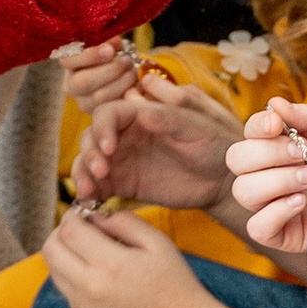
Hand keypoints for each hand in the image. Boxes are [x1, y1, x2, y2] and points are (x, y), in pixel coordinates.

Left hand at [41, 204, 209, 307]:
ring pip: (53, 270)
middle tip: (80, 230)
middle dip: (60, 232)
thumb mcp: (157, 243)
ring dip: (64, 255)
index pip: (69, 231)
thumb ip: (123, 222)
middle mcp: (90, 289)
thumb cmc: (175, 284)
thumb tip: (95, 218)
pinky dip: (74, 276)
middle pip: (50, 250)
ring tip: (89, 252)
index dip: (72, 216)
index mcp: (111, 265)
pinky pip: (66, 291)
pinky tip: (98, 275)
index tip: (85, 215)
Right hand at [56, 35, 146, 116]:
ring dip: (121, 82)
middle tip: (127, 60)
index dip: (89, 56)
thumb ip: (109, 41)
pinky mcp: (98, 114)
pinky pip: (112, 107)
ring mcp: (83, 102)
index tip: (110, 50)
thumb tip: (114, 42)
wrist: (121, 72)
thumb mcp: (109, 43)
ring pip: (99, 96)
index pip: (69, 60)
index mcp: (68, 64)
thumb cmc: (112, 53)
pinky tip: (136, 84)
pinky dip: (127, 94)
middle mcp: (70, 85)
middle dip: (109, 70)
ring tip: (133, 70)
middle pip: (84, 82)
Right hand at [71, 72, 236, 211]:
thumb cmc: (214, 144)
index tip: (109, 148)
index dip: (102, 128)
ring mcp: (122, 160)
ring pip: (89, 161)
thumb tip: (138, 109)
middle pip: (92, 137)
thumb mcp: (195, 126)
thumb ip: (167, 117)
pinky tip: (89, 199)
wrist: (223, 179)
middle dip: (90, 152)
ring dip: (83, 172)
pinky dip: (88, 191)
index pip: (108, 113)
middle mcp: (126, 135)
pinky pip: (98, 186)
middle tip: (101, 171)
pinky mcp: (123, 184)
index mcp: (140, 113)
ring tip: (89, 188)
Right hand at [225, 99, 306, 255]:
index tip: (279, 124)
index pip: (250, 132)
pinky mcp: (279, 233)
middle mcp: (266, 173)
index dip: (259, 126)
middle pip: (237, 159)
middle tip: (303, 154)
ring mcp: (270, 204)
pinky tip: (302, 202)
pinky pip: (257, 226)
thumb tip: (274, 104)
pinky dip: (277, 212)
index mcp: (276, 145)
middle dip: (269, 153)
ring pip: (243, 190)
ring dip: (277, 180)